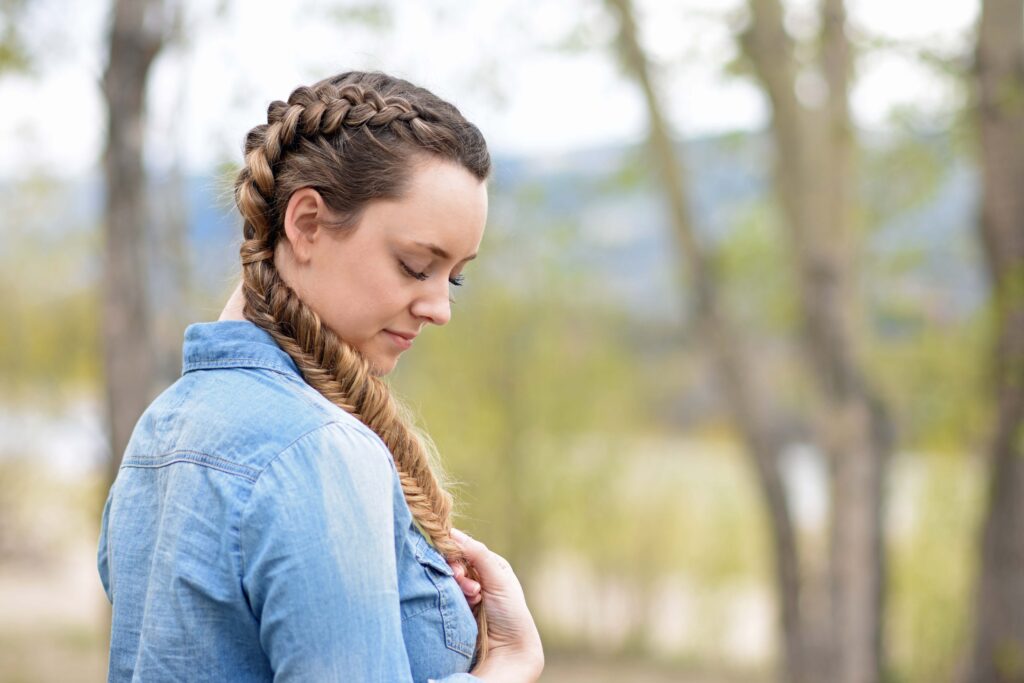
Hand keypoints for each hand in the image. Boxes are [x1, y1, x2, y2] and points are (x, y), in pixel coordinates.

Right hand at [451, 528, 543, 682]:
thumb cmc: (510, 613)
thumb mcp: (499, 579)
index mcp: (491, 564)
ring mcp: (466, 593)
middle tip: (463, 580)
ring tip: (473, 595)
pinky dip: (454, 597)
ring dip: (458, 585)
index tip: (457, 559)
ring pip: (449, 578)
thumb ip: (478, 555)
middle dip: (458, 570)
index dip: (458, 551)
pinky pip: (445, 595)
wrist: (508, 650)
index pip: (466, 548)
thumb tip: (454, 533)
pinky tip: (468, 603)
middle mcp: (478, 576)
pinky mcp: (456, 608)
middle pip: (455, 562)